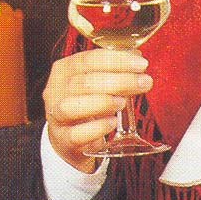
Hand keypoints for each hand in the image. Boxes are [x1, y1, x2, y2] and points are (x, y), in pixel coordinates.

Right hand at [43, 48, 152, 170]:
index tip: (142, 64)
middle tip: (144, 83)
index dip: (117, 60)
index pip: (89, 59)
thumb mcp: (96, 81)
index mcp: (64, 70)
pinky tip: (112, 122)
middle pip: (84, 82)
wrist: (70, 137)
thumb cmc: (87, 103)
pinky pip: (76, 134)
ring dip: (103, 102)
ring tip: (123, 102)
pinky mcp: (63, 140)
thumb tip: (138, 59)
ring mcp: (56, 116)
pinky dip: (96, 128)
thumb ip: (115, 70)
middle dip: (120, 81)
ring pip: (72, 106)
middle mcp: (56, 91)